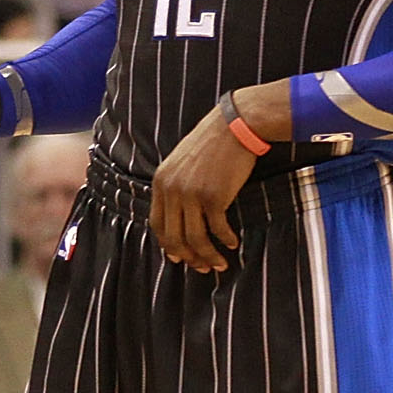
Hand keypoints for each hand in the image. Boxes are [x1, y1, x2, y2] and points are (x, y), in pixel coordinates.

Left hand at [150, 96, 262, 271]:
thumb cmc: (212, 144)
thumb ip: (175, 187)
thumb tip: (180, 218)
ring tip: (220, 264)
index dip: (168, 246)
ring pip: (195, 239)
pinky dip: (225, 241)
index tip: (180, 257)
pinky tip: (233, 244)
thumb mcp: (182, 162)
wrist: (234, 125)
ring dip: (208, 256)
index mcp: (161, 182)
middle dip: (188, 258)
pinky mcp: (214, 196)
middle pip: (174, 237)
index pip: (157, 225)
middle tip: (202, 267)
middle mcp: (172, 190)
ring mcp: (192, 194)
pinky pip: (217, 230)